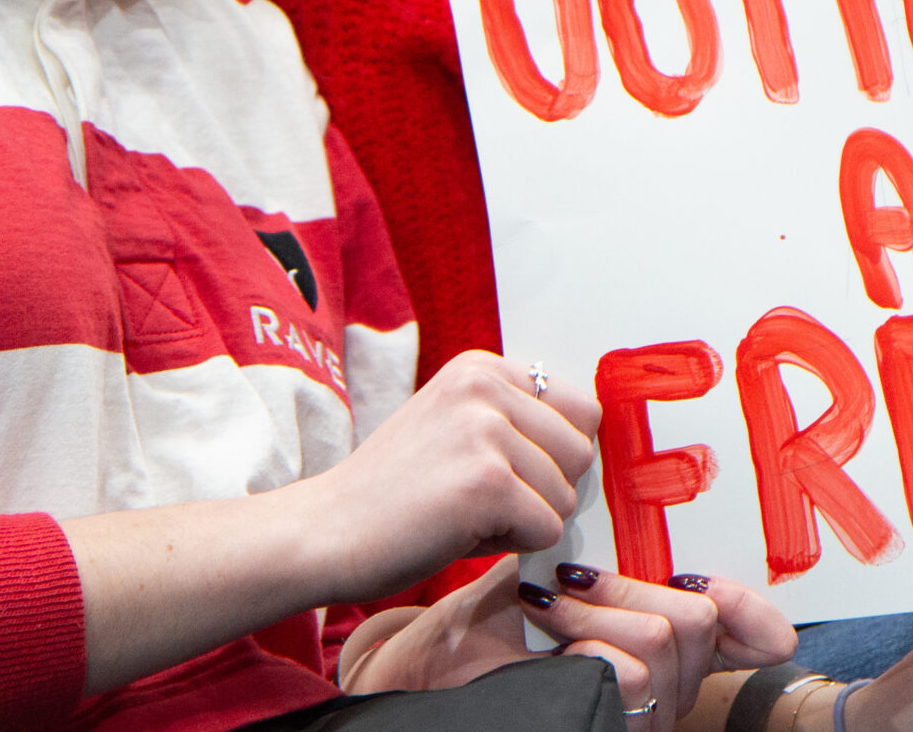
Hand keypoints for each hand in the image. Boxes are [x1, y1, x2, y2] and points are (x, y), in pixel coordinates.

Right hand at [295, 352, 599, 604]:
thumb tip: (588, 445)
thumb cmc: (390, 493)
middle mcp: (486, 386)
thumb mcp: (453, 426)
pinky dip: (512, 546)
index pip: (581, 410)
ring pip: (565, 497)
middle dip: (544, 491)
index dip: (554, 456)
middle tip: (482, 502)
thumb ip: (512, 422)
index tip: (506, 474)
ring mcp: (486, 431)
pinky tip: (459, 533)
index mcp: (481, 367)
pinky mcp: (488, 483)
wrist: (325, 530)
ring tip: (463, 515)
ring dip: (524, 521)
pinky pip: (546, 530)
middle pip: (580, 453)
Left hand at [347, 556, 794, 727]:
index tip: (702, 576)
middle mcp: (672, 685)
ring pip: (663, 637)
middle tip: (573, 574)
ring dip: (597, 607)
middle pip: (701, 621)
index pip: (759, 637)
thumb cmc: (502, 615)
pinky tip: (541, 624)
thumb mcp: (572, 566)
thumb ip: (627, 543)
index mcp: (675, 645)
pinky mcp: (608, 720)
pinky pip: (628, 670)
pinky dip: (580, 633)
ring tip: (545, 599)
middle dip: (633, 585)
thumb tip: (672, 479)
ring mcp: (644, 711)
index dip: (753, 610)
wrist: (439, 660)